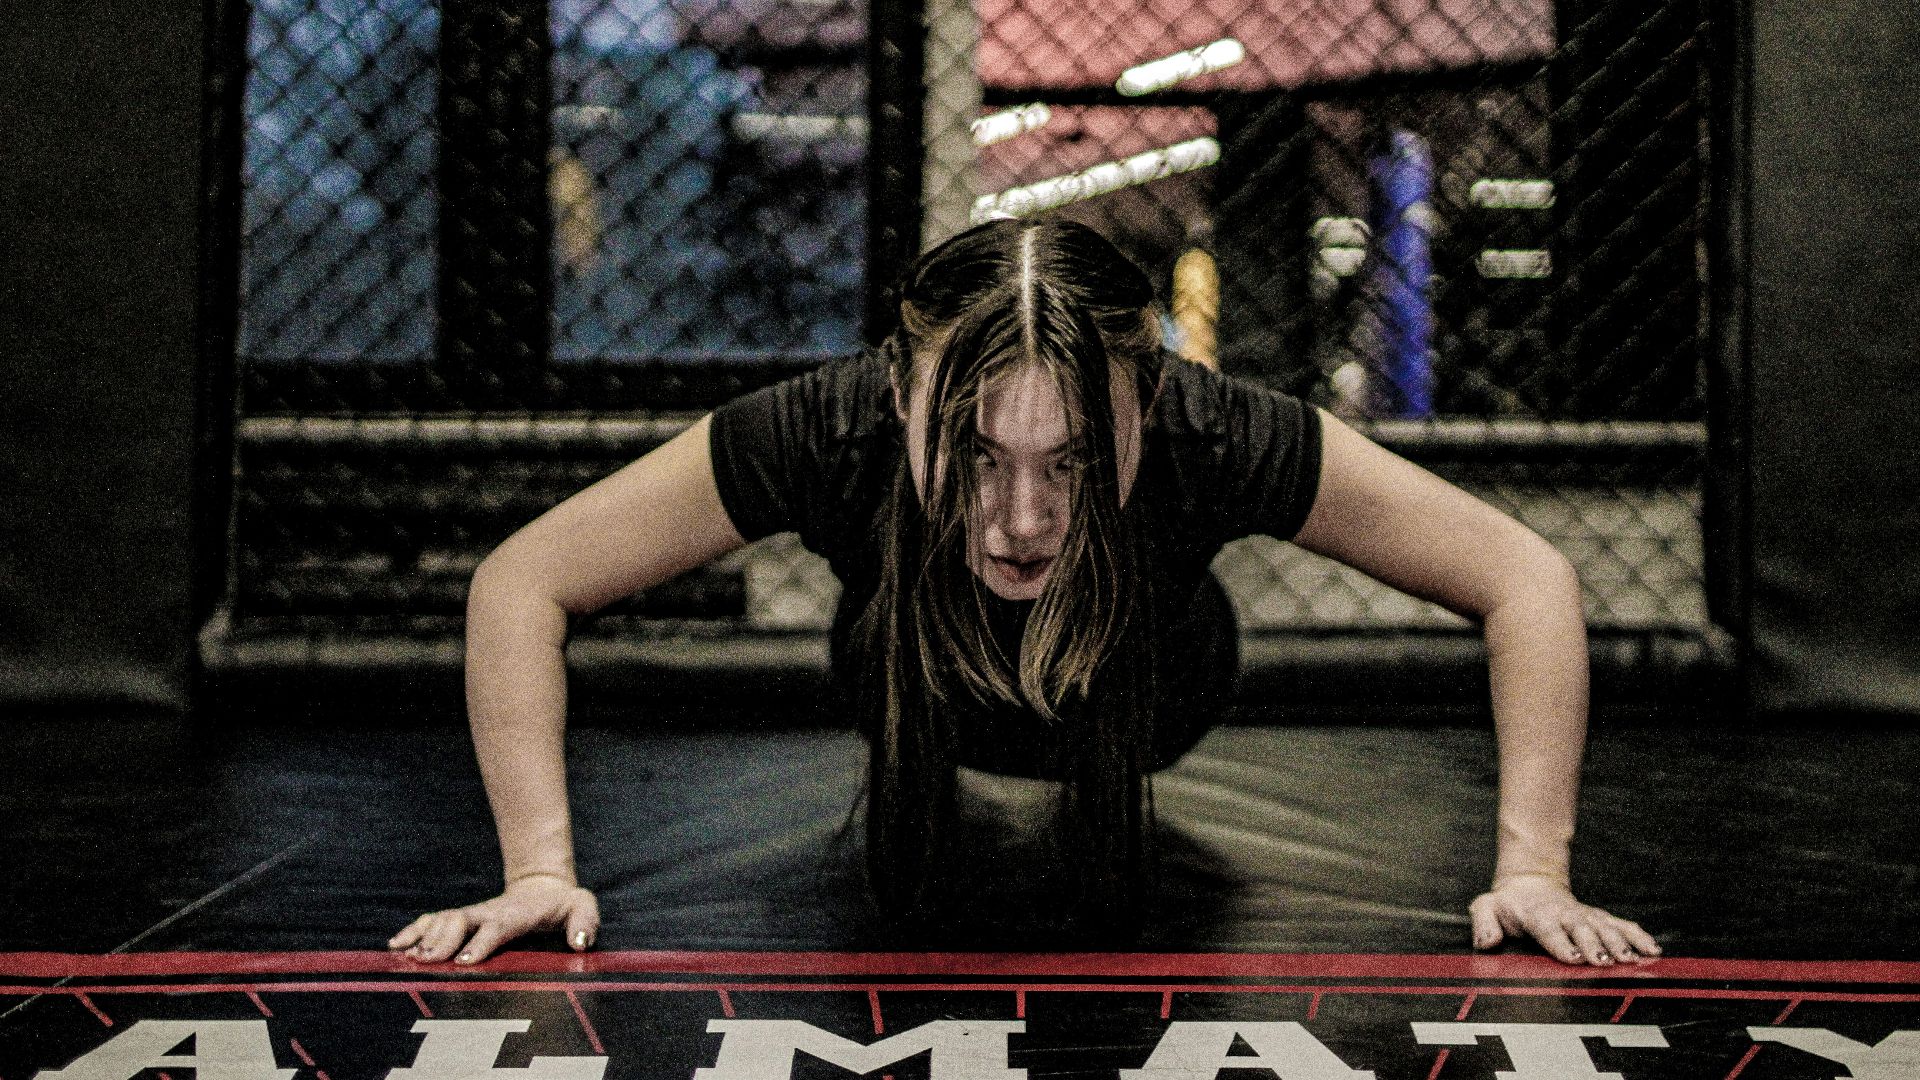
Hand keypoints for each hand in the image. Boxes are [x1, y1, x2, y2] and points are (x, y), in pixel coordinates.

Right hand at [388, 874, 599, 964]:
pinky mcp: (460, 919)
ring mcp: (472, 914)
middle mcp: (489, 913)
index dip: (481, 942)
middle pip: (461, 921)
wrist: (542, 886)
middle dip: (444, 939)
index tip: (464, 961)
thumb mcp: (582, 907)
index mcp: (517, 913)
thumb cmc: (563, 904)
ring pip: (443, 920)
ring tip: (405, 955)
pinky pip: (433, 921)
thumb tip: (580, 943)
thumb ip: (585, 922)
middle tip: (427, 960)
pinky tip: (395, 945)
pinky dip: (414, 930)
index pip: (498, 927)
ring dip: (423, 936)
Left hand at [1468, 875, 1659, 965]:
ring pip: (1606, 927)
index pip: (1549, 930)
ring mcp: (1585, 915)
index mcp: (1538, 914)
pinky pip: (1622, 925)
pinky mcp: (1600, 917)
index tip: (1574, 958)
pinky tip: (1652, 950)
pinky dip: (1638, 936)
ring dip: (1621, 943)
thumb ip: (1483, 923)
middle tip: (1607, 962)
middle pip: (1583, 929)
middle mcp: (1566, 914)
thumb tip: (1486, 943)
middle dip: (1595, 945)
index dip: (1561, 943)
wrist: (1531, 883)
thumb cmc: (1508, 904)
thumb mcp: (1487, 907)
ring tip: (1633, 959)